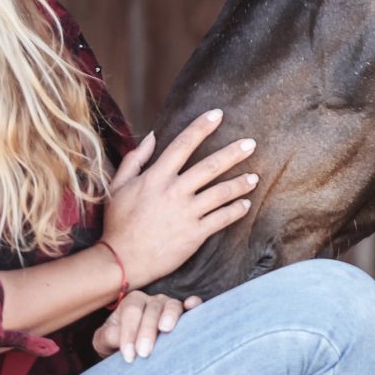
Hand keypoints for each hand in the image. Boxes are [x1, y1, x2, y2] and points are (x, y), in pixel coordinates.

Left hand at [93, 290, 202, 362]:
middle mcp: (152, 301)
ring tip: (165, 329)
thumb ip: (109, 337)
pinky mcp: (185, 315)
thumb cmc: (118, 343)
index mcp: (132, 302)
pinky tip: (192, 306)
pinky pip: (193, 305)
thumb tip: (121, 337)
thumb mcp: (104, 341)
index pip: (131, 312)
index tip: (129, 356)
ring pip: (172, 305)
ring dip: (169, 316)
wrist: (134, 348)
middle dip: (147, 331)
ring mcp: (170, 306)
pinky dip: (194, 304)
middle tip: (144, 353)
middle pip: (151, 310)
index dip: (129, 333)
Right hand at [101, 108, 259, 282]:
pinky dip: (236, 210)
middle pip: (210, 166)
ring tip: (255, 177)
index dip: (201, 127)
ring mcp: (186, 213)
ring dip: (241, 183)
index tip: (218, 114)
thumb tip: (152, 136)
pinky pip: (222, 219)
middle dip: (233, 153)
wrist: (121, 260)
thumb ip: (135, 159)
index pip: (183, 144)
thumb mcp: (119, 186)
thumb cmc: (118, 223)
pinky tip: (246, 204)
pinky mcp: (195, 234)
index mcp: (156, 177)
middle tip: (251, 143)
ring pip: (221, 192)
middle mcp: (174, 191)